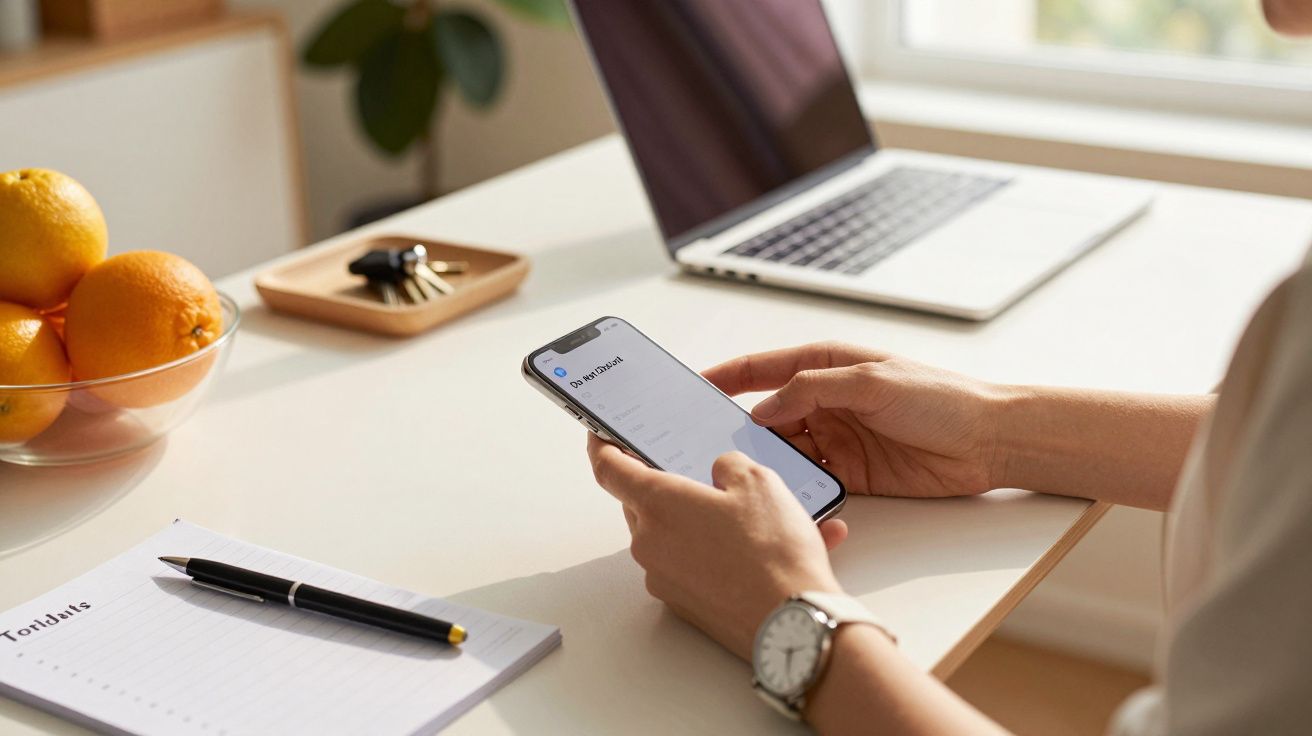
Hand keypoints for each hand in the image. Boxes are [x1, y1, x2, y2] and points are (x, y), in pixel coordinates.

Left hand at [587, 434, 846, 660]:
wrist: (792, 624)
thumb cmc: (773, 554)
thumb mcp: (759, 482)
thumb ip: (728, 466)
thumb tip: (720, 474)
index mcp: (658, 504)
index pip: (609, 469)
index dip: (601, 447)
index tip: (599, 437)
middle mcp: (649, 542)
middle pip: (641, 504)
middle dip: (664, 489)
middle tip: (696, 478)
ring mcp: (662, 578)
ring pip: (667, 536)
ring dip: (695, 523)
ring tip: (750, 520)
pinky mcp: (680, 604)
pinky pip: (688, 566)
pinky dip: (712, 555)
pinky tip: (757, 552)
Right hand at [704, 342, 1004, 497]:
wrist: (989, 441)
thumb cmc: (941, 397)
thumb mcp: (870, 381)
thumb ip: (812, 391)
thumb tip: (763, 410)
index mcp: (829, 367)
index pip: (765, 369)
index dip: (728, 376)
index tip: (695, 385)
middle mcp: (827, 403)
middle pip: (768, 415)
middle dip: (738, 427)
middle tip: (704, 441)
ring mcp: (837, 440)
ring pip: (784, 451)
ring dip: (765, 461)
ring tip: (736, 472)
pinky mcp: (851, 475)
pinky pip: (810, 481)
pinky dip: (792, 487)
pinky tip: (777, 494)